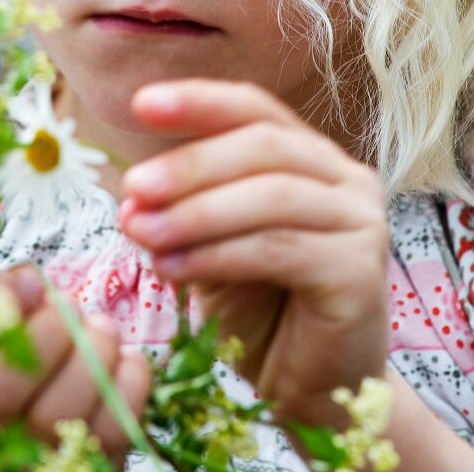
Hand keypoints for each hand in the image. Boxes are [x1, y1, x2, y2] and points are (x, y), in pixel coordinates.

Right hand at [0, 265, 150, 462]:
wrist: (45, 456)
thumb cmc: (19, 386)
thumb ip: (2, 311)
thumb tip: (31, 282)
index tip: (31, 280)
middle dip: (46, 334)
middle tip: (68, 306)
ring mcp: (26, 466)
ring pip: (57, 414)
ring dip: (91, 354)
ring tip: (102, 329)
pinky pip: (108, 433)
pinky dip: (127, 385)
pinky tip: (125, 362)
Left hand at [119, 78, 389, 425]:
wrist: (310, 391)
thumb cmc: (262, 312)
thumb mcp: (211, 245)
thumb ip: (180, 213)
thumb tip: (131, 198)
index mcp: (311, 157)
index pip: (255, 109)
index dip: (200, 101)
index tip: (140, 105)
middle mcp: (346, 178)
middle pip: (263, 145)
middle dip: (190, 164)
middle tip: (134, 188)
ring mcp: (362, 221)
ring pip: (270, 195)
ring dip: (196, 212)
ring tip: (142, 234)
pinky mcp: (361, 271)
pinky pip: (278, 248)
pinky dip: (216, 254)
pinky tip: (173, 270)